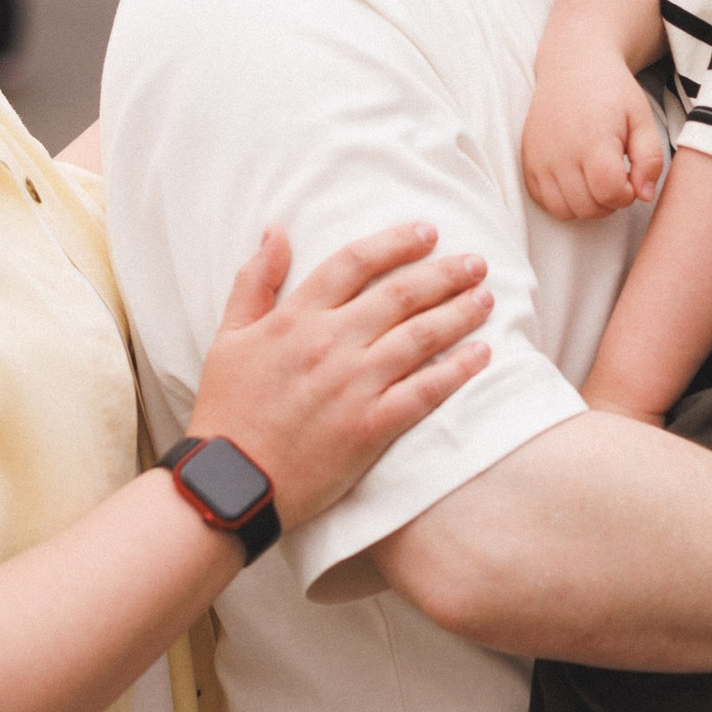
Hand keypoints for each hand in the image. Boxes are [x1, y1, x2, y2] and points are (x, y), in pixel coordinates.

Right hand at [191, 222, 494, 533]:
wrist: (231, 482)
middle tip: (476, 262)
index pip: (354, 262)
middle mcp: (330, 344)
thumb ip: (254, 280)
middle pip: (400, 294)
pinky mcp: (371, 426)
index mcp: (295, 318)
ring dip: (459, 312)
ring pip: (420, 336)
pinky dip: (458, 370)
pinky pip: (426, 391)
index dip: (395, 242)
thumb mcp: (228, 336)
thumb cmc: (226, 411)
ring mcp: (354, 385)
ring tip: (485, 298)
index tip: (428, 233)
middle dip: (444, 273)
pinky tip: (482, 354)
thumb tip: (276, 229)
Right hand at [523, 50, 664, 221]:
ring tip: (596, 179)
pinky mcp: (527, 161)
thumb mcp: (642, 119)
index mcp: (593, 140)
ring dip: (586, 204)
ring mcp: (539, 158)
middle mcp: (561, 153)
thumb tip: (644, 195)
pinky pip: (544, 201)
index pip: (610, 193)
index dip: (627, 194)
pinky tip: (577, 179)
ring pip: (564, 211)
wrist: (573, 65)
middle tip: (615, 177)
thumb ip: (650, 159)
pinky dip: (563, 199)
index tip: (630, 177)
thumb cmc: (612, 91)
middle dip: (609, 201)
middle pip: (588, 208)